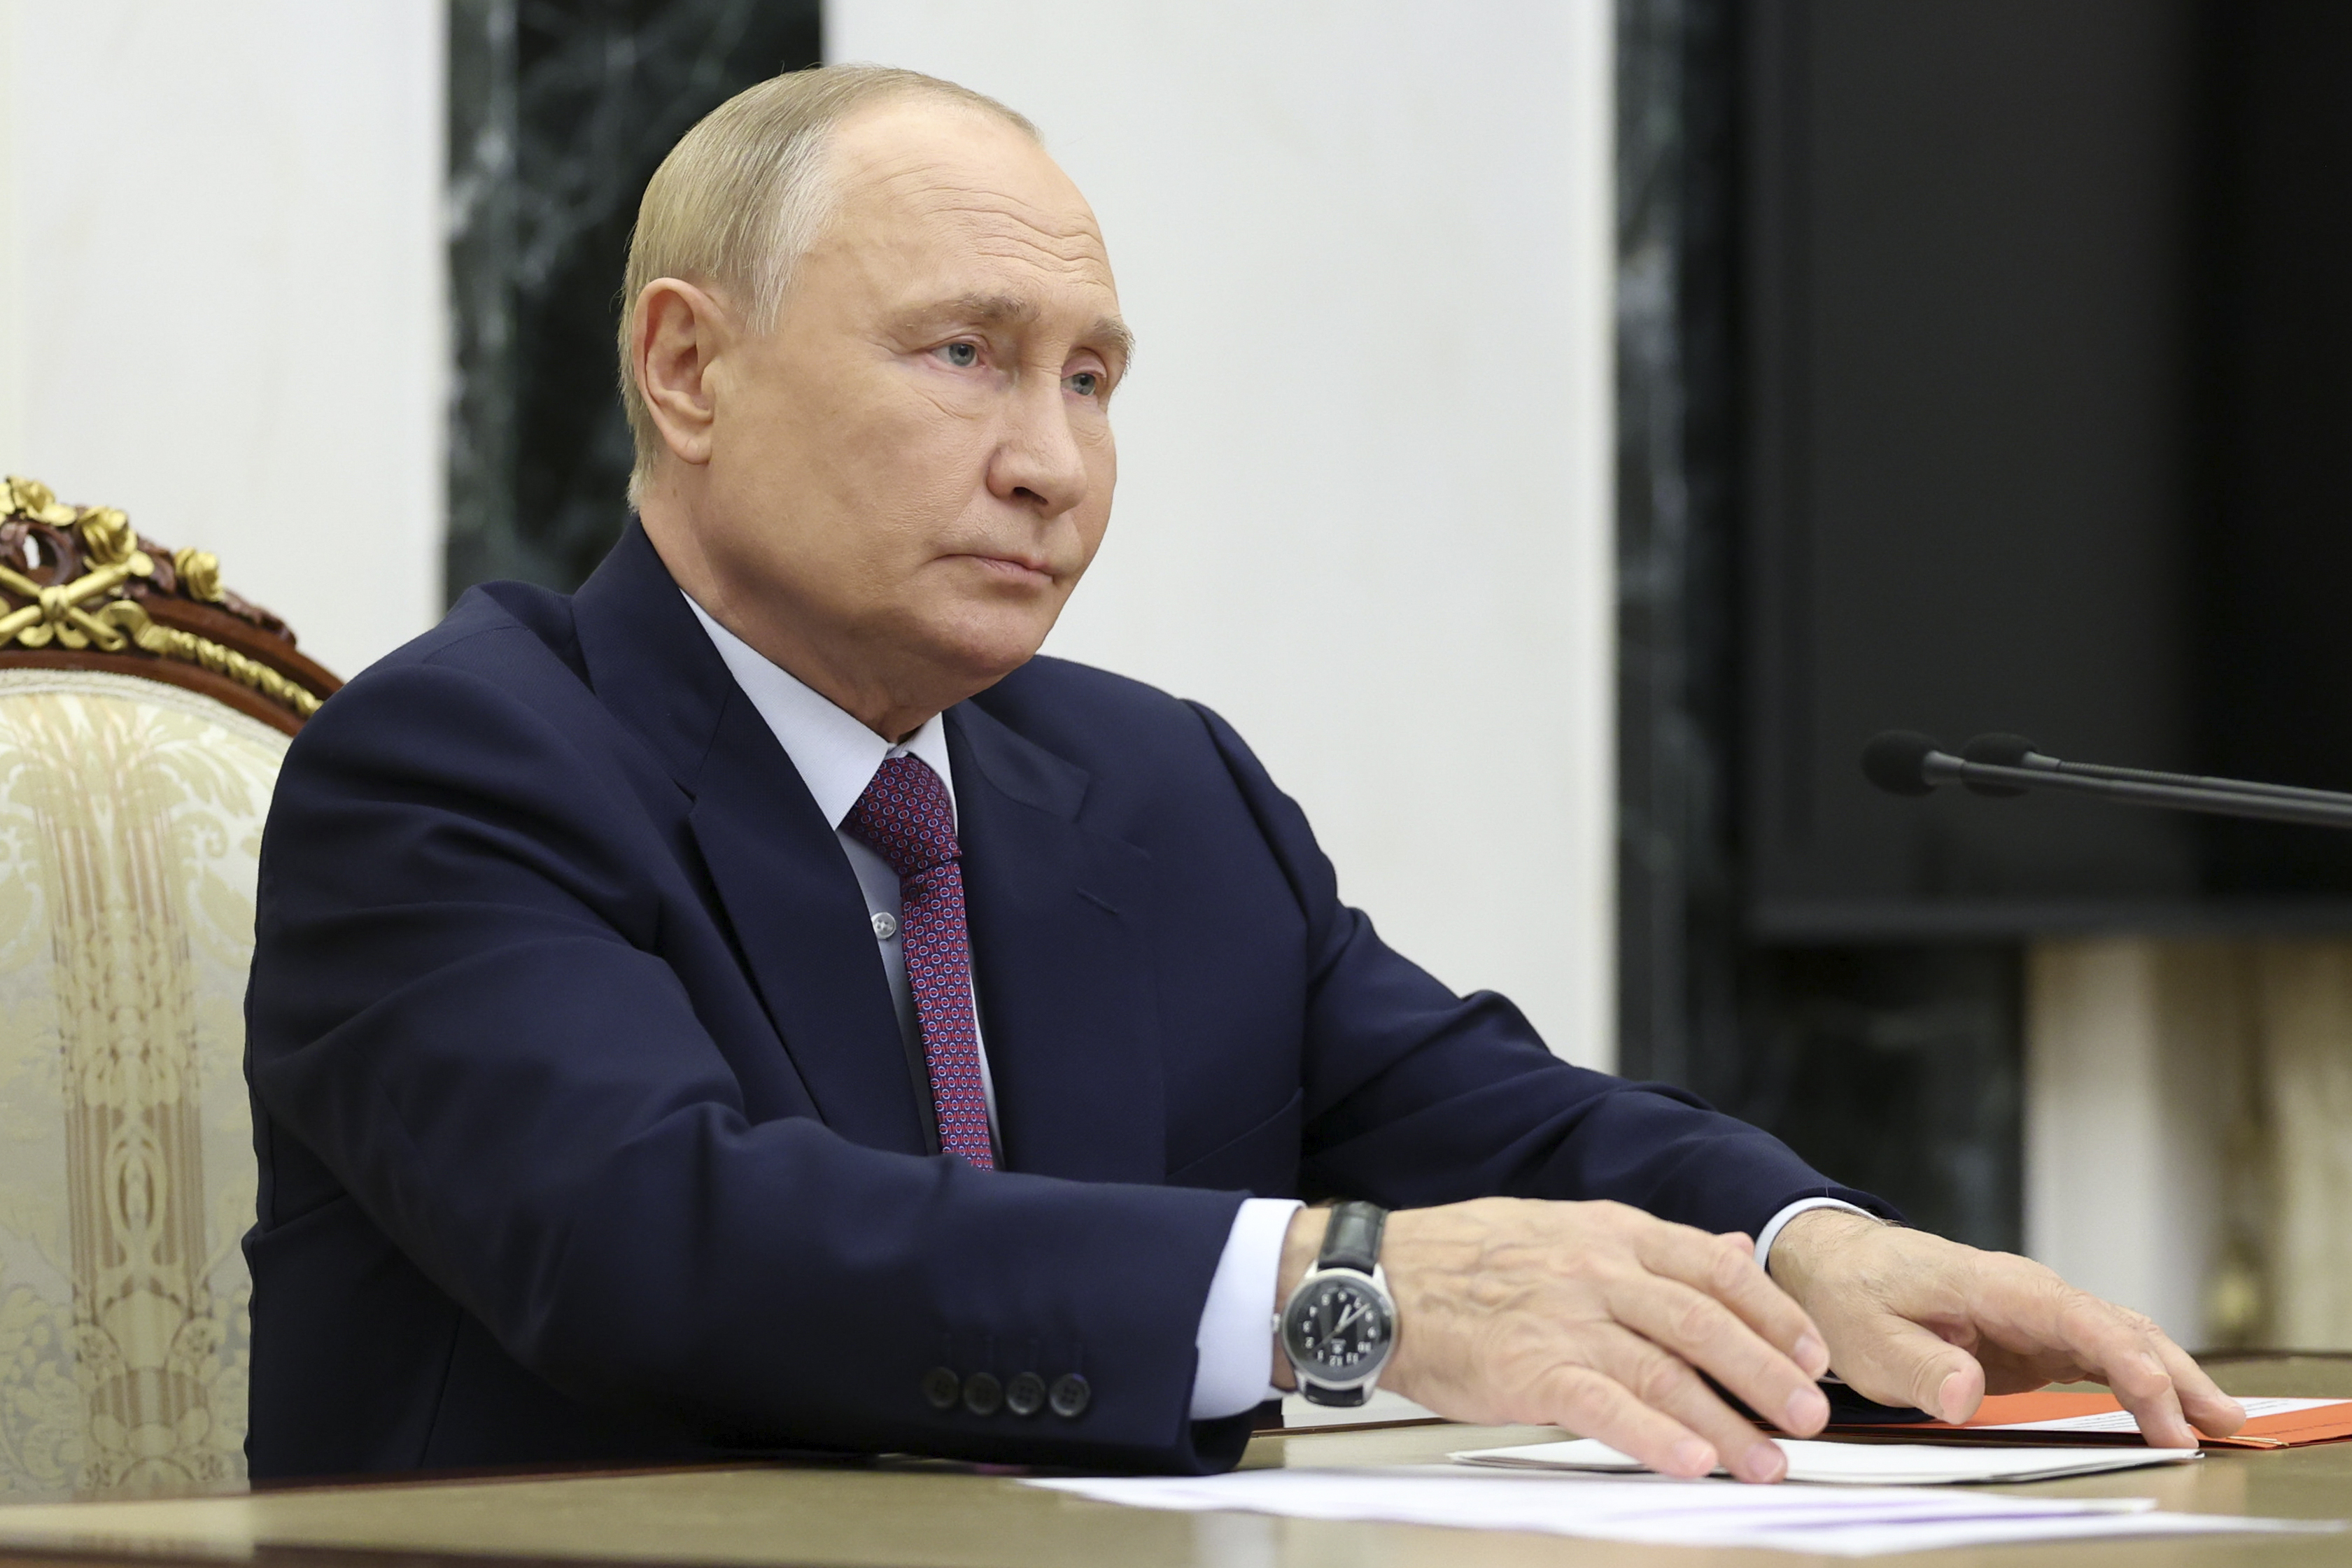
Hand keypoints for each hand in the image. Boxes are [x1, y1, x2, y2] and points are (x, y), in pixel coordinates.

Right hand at [1275, 1199, 1833, 1482]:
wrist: (1376, 1280)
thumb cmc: (1464, 1261)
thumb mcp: (1565, 1229)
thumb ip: (1651, 1248)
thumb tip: (1729, 1249)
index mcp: (1609, 1232)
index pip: (1714, 1267)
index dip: (1773, 1313)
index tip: (1813, 1353)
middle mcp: (1595, 1269)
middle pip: (1704, 1322)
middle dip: (1767, 1374)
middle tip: (1808, 1417)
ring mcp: (1562, 1318)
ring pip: (1666, 1370)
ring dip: (1725, 1422)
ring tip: (1765, 1460)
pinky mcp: (1528, 1368)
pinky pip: (1605, 1405)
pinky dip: (1654, 1436)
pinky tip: (1689, 1462)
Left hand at [1767, 1210, 2245, 1445]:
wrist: (1838, 1265)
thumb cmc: (1852, 1297)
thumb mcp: (1866, 1337)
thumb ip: (1917, 1365)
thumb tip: (1964, 1394)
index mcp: (1993, 1286)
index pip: (2075, 1319)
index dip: (2124, 1361)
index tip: (2161, 1402)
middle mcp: (2029, 1295)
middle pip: (2118, 1328)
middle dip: (2174, 1374)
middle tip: (2223, 1423)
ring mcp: (2039, 1315)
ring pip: (2123, 1341)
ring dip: (2173, 1378)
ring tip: (2223, 1424)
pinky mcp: (2038, 1339)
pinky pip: (2104, 1357)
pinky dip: (2145, 1382)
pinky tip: (2175, 1413)